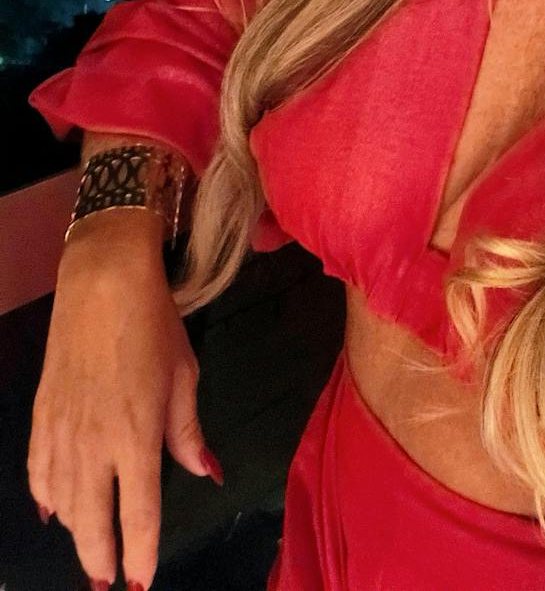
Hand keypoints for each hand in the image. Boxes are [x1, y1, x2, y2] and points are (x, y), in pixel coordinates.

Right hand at [27, 212, 222, 589]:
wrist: (101, 284)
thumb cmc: (154, 325)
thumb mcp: (184, 376)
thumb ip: (188, 431)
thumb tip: (205, 472)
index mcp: (136, 435)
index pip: (137, 513)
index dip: (140, 553)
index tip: (141, 581)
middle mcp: (94, 443)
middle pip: (92, 521)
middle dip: (100, 558)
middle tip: (109, 581)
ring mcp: (61, 432)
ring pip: (63, 504)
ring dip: (76, 533)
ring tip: (91, 551)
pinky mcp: (40, 417)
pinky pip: (38, 473)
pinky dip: (46, 498)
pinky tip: (54, 510)